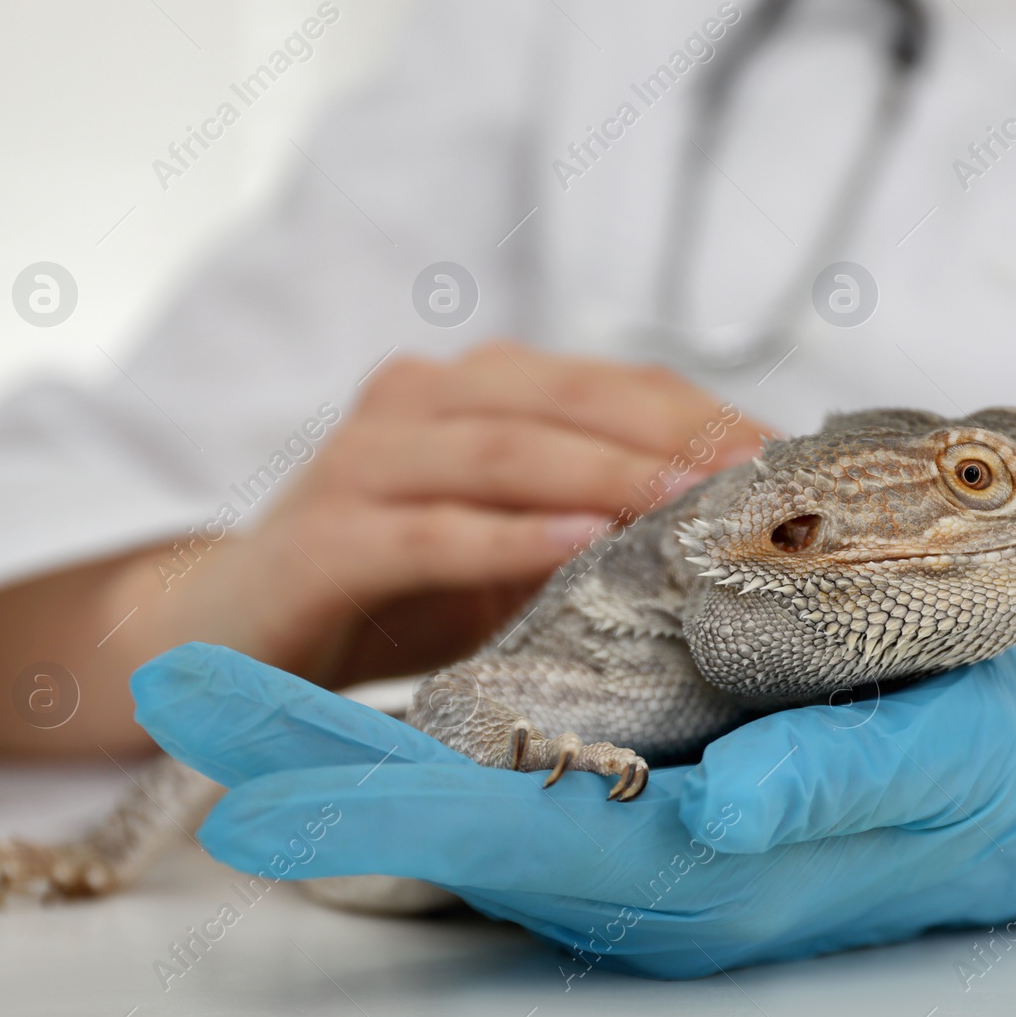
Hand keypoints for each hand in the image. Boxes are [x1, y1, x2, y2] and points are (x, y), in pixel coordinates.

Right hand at [0, 342, 767, 754]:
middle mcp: (416, 401)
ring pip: (506, 452)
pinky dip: (509, 539)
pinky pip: (431, 531)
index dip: (699, 413)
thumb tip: (727, 536)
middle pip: (567, 401)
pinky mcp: (322, 536)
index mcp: (471, 389)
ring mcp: (361, 461)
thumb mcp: (508, 550)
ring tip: (692, 501)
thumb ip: (590, 526)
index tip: (784, 459)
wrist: (231, 632)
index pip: (608, 384)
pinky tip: (584, 545)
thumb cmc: (392, 589)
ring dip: (608, 476)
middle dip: (672, 436)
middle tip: (758, 478)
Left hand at [132, 643, 1015, 978]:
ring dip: (368, 755)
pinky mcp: (654, 789)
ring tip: (248, 708)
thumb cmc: (983, 779)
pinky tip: (389, 708)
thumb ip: (826, 792)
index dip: (385, 814)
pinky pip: (526, 766)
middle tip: (197, 717)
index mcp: (699, 865)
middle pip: (456, 821)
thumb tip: (721, 812)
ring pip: (477, 793)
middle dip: (329, 774)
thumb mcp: (935, 770)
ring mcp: (641, 826)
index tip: (260, 793)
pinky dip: (446, 740)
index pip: (510, 837)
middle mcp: (646, 860)